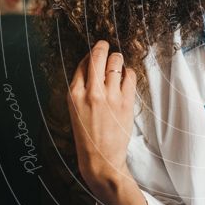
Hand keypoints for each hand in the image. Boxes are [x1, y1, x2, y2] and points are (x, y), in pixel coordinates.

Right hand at [67, 40, 136, 199]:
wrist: (100, 159)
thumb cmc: (87, 134)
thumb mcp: (76, 109)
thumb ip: (82, 88)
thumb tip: (92, 65)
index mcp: (74, 94)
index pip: (83, 63)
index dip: (90, 54)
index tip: (95, 53)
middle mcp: (91, 92)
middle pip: (98, 56)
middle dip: (103, 47)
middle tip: (106, 45)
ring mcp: (109, 96)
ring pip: (116, 62)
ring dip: (117, 58)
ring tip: (117, 61)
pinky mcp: (126, 102)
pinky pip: (130, 75)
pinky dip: (129, 72)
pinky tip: (126, 76)